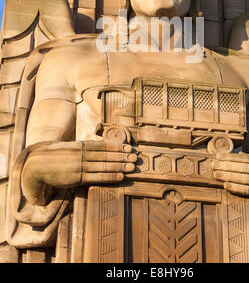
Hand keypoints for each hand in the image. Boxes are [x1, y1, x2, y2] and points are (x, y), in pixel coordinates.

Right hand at [21, 140, 136, 204]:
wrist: (36, 167)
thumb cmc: (54, 158)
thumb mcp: (69, 149)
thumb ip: (82, 149)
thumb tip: (98, 149)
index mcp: (80, 145)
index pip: (102, 145)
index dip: (117, 147)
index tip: (129, 147)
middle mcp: (81, 154)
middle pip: (106, 155)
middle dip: (122, 156)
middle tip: (136, 157)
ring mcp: (79, 166)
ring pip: (104, 165)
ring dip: (120, 166)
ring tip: (132, 168)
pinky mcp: (76, 178)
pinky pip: (96, 177)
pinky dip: (110, 177)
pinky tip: (120, 177)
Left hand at [211, 152, 248, 201]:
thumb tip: (240, 154)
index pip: (243, 158)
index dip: (229, 157)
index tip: (217, 156)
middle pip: (241, 167)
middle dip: (225, 165)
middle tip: (212, 164)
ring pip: (243, 177)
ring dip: (227, 176)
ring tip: (215, 174)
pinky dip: (237, 188)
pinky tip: (226, 186)